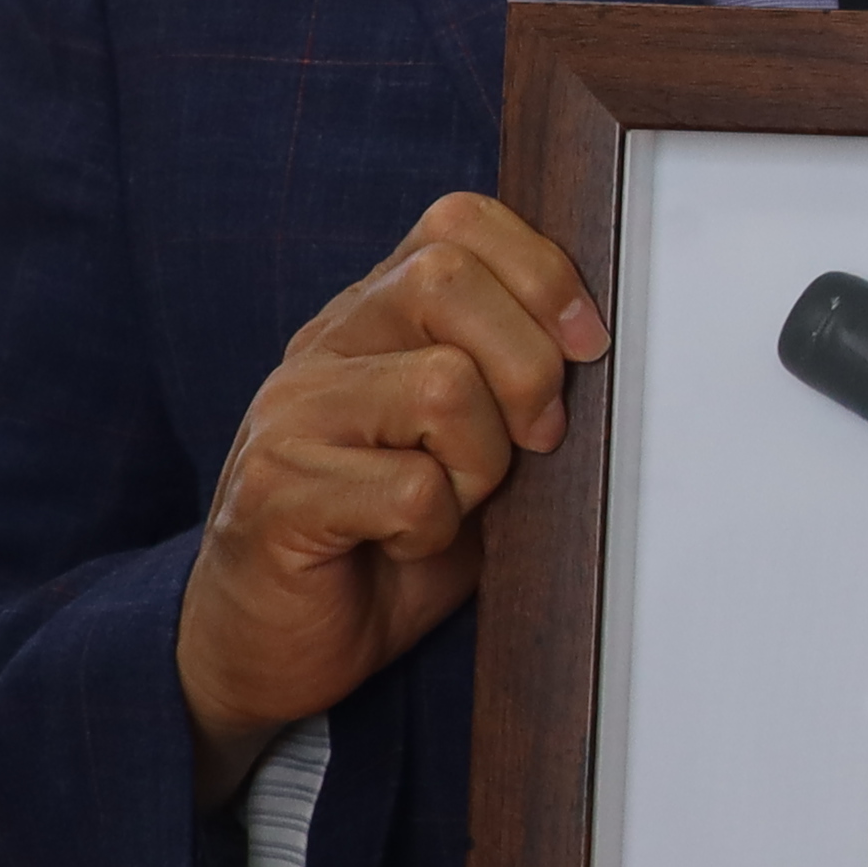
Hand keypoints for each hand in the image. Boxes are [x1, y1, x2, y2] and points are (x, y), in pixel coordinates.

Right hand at [173, 191, 607, 806]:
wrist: (270, 645)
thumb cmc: (384, 543)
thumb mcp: (469, 448)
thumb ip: (509, 384)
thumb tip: (597, 343)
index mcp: (373, 318)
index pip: (457, 222)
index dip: (541, 272)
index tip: (588, 347)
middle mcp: (324, 346)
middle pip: (447, 279)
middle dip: (526, 368)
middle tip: (533, 445)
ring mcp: (290, 413)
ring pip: (443, 387)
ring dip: (479, 467)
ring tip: (447, 507)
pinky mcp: (275, 491)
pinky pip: (411, 491)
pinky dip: (433, 534)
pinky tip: (399, 548)